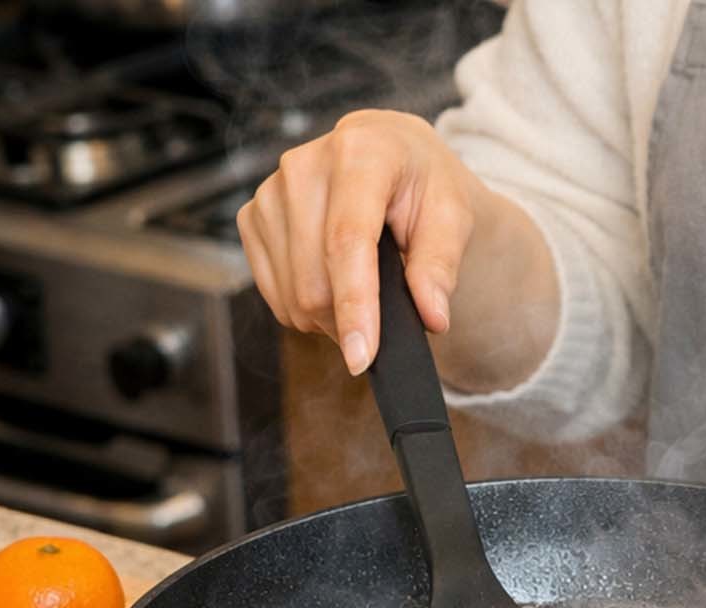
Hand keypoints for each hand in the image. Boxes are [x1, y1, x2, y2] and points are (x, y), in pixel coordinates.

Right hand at [237, 110, 520, 375]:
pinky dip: (305, 307)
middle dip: (350, 320)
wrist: (390, 153)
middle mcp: (304, 166)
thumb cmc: (423, 184)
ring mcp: (271, 191)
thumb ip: (440, 265)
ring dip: (329, 317)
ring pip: (292, 294)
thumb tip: (432, 316)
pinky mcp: (252, 216)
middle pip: (314, 280)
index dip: (354, 305)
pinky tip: (334, 286)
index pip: (347, 242)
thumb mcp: (452, 215)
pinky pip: (274, 292)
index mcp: (360, 153)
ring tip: (363, 296)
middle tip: (384, 321)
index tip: (362, 357)